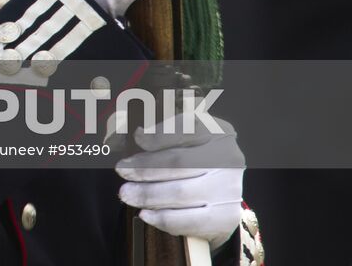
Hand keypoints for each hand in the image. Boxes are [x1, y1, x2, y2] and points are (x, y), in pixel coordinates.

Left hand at [117, 114, 244, 250]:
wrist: (220, 197)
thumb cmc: (194, 161)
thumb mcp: (183, 140)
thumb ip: (162, 134)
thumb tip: (140, 136)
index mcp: (218, 133)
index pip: (188, 129)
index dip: (161, 134)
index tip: (137, 138)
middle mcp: (229, 160)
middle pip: (180, 163)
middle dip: (145, 168)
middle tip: (122, 170)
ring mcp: (229, 190)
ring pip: (181, 193)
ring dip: (148, 194)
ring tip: (127, 193)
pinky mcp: (225, 218)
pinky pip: (189, 221)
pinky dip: (163, 218)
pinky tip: (145, 214)